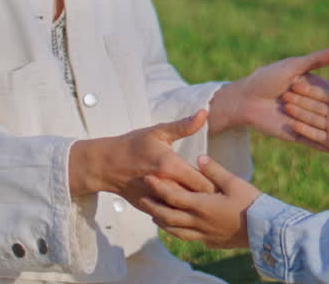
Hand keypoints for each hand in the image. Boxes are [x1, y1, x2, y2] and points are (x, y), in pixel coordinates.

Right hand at [69, 111, 214, 207]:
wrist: (106, 165)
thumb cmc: (133, 145)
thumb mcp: (157, 132)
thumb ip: (183, 126)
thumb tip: (204, 112)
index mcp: (170, 166)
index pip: (204, 183)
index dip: (216, 183)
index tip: (222, 181)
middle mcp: (165, 187)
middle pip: (198, 199)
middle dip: (209, 197)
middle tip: (220, 193)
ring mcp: (157, 201)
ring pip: (186, 210)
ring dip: (196, 206)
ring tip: (207, 201)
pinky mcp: (151, 210)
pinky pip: (173, 216)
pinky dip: (182, 212)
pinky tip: (188, 207)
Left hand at [140, 154, 259, 248]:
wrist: (266, 231)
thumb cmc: (252, 204)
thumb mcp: (234, 182)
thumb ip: (214, 170)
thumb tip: (198, 157)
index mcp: (202, 205)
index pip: (173, 196)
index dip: (158, 187)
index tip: (148, 177)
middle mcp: (199, 222)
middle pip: (168, 216)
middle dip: (154, 206)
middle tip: (142, 198)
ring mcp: (204, 234)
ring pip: (175, 231)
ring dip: (162, 222)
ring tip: (153, 214)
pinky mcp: (211, 242)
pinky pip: (187, 238)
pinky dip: (176, 232)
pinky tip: (176, 227)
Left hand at [208, 45, 328, 138]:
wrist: (245, 101)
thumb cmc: (266, 79)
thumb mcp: (294, 67)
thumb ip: (318, 59)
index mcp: (308, 86)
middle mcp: (307, 103)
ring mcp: (302, 120)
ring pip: (324, 125)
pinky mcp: (297, 134)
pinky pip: (314, 140)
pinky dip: (327, 144)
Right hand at [282, 54, 328, 157]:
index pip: (320, 92)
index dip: (307, 88)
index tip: (293, 82)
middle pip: (313, 105)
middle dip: (299, 101)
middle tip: (284, 95)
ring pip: (312, 119)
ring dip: (299, 114)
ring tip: (285, 108)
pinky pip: (315, 135)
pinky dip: (305, 130)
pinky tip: (294, 125)